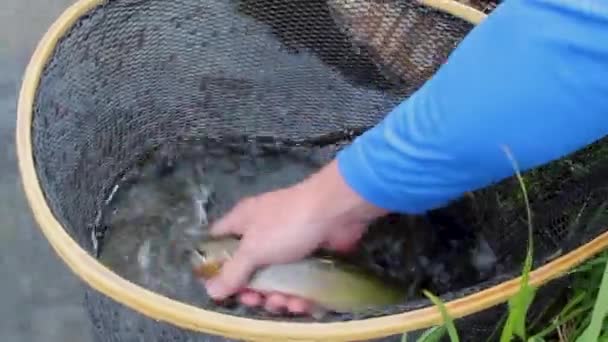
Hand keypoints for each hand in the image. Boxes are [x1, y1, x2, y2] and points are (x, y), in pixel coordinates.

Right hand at [203, 160, 385, 313]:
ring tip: (285, 303)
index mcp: (243, 222)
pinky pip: (298, 281)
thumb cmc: (286, 225)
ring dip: (278, 296)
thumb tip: (211, 290)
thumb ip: (232, 272)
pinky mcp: (310, 256)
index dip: (215, 264)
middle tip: (256, 301)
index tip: (218, 286)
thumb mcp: (253, 248)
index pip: (218, 242)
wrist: (336, 211)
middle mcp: (262, 233)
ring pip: (274, 279)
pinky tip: (303, 302)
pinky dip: (298, 294)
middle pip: (248, 269)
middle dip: (252, 290)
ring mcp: (287, 245)